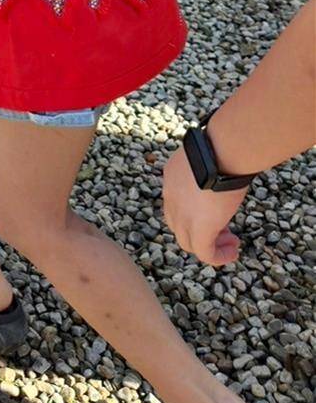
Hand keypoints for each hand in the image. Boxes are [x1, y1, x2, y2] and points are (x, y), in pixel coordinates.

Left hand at [162, 143, 247, 265]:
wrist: (222, 149)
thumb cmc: (222, 145)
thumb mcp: (207, 156)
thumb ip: (207, 168)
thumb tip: (222, 166)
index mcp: (171, 177)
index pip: (175, 203)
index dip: (194, 211)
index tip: (215, 210)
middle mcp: (170, 196)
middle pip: (178, 224)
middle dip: (199, 230)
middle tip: (224, 230)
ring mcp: (181, 214)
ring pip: (188, 242)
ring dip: (209, 245)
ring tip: (230, 243)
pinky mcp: (198, 228)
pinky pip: (204, 253)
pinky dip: (217, 257)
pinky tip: (232, 252)